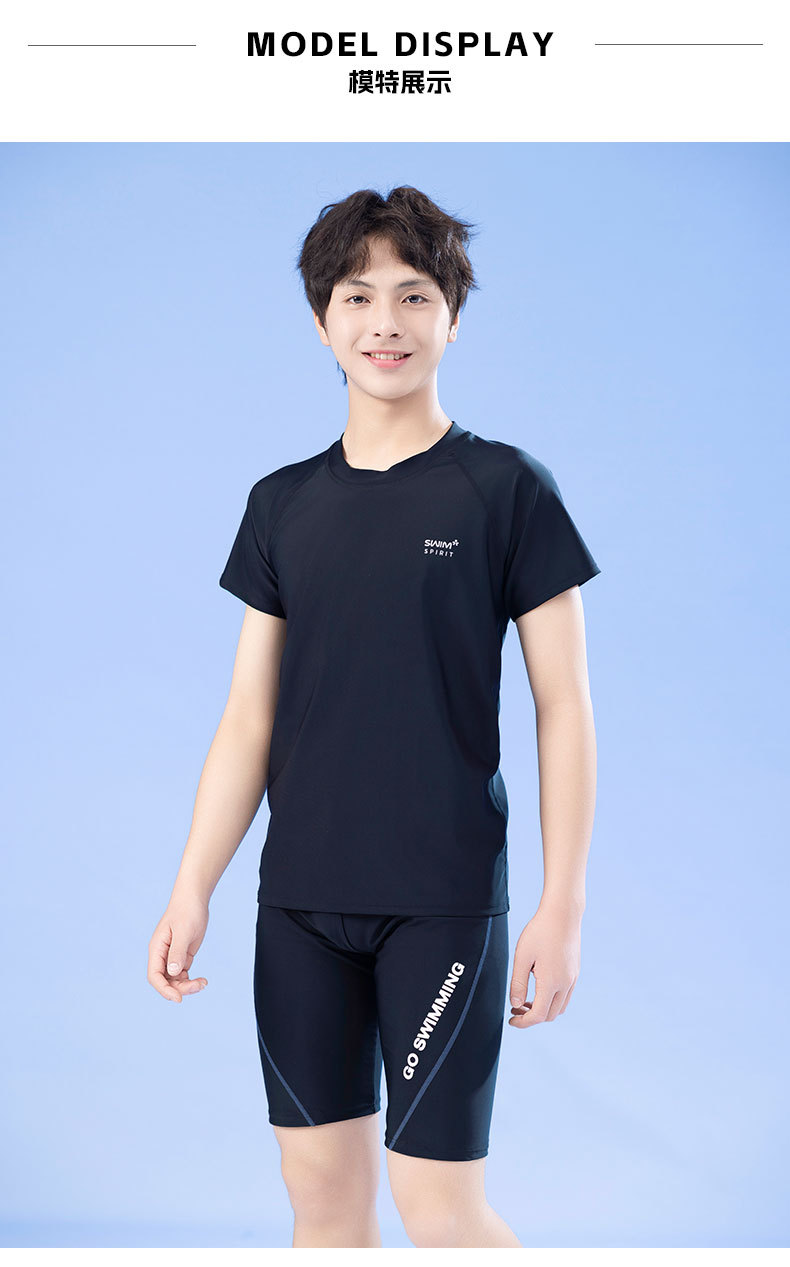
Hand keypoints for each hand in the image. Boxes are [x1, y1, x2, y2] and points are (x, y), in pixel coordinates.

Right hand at [148, 896, 209, 1001]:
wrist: (194, 899)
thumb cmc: (187, 911)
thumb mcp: (184, 931)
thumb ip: (178, 952)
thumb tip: (173, 972)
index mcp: (157, 949)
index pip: (154, 976)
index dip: (164, 989)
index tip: (178, 998)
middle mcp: (162, 955)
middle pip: (165, 981)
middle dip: (180, 988)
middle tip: (199, 985)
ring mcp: (172, 956)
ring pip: (175, 980)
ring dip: (187, 986)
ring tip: (203, 983)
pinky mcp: (182, 956)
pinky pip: (183, 975)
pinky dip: (191, 981)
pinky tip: (203, 980)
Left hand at [508, 901, 581, 1027]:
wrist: (563, 913)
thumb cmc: (540, 932)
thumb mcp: (522, 957)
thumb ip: (517, 983)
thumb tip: (515, 1005)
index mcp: (551, 983)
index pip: (538, 1015)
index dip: (523, 1022)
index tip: (511, 1019)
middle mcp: (566, 984)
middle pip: (550, 1015)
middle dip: (531, 1017)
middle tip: (515, 1009)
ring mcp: (573, 978)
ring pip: (560, 1007)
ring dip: (543, 1009)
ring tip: (525, 1000)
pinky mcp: (575, 971)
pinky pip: (565, 995)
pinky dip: (552, 1000)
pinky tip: (539, 986)